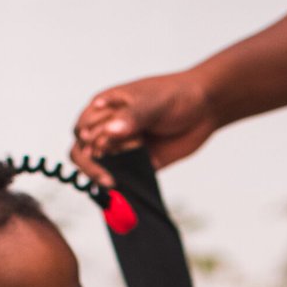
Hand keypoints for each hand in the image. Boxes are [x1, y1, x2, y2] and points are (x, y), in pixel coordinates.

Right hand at [71, 72, 214, 184]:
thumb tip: (110, 132)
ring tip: (118, 183)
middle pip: (84, 152)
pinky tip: (126, 192)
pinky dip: (120, 187)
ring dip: (106, 177)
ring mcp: (122, 147)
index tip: (103, 148)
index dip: (87, 143)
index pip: (81, 130)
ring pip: (100, 168)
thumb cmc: (176, 95)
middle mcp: (109, 128)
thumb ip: (132, 117)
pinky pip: (122, 179)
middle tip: (110, 178)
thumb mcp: (152, 101)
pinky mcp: (136, 164)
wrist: (205, 109)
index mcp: (105, 107)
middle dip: (93, 166)